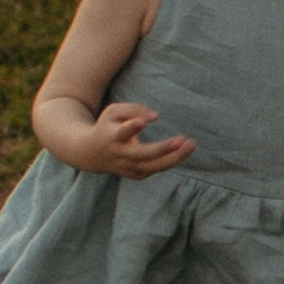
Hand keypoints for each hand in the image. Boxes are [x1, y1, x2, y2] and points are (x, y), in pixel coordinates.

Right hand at [76, 98, 196, 177]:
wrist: (92, 154)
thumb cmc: (108, 126)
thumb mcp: (114, 111)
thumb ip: (134, 109)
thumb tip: (155, 116)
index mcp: (113, 136)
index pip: (122, 132)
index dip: (132, 127)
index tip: (141, 122)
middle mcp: (120, 154)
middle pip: (143, 154)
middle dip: (163, 148)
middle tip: (182, 139)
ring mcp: (128, 167)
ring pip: (153, 167)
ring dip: (174, 157)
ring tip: (191, 144)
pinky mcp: (136, 175)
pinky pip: (156, 169)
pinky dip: (170, 161)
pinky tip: (182, 151)